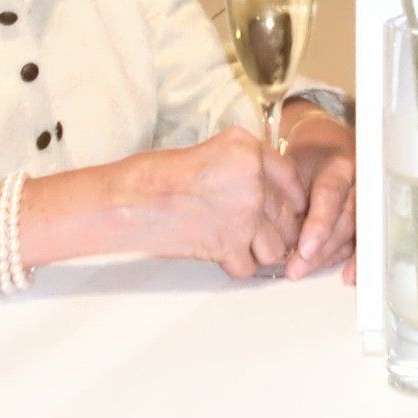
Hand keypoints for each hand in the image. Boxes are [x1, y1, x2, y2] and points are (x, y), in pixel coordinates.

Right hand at [143, 126, 299, 278]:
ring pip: (275, 247)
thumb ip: (243, 167)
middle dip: (274, 228)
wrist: (127, 200)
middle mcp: (253, 180)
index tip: (289, 208)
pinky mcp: (228, 245)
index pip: (290, 178)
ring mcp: (244, 215)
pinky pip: (249, 267)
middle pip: (288, 216)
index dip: (290, 198)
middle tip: (256, 231)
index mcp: (247, 151)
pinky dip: (236, 265)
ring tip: (236, 243)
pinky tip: (219, 253)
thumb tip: (266, 189)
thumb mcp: (209, 152)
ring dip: (259, 250)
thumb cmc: (155, 176)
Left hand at [277, 106, 356, 281]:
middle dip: (321, 250)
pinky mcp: (368, 216)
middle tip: (296, 268)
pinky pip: (361, 240)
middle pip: (345, 221)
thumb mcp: (292, 164)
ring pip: (354, 234)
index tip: (304, 248)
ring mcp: (368, 201)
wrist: (328, 145)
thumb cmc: (307, 156)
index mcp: (339, 165)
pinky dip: (350, 258)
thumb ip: (287, 192)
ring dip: (331, 257)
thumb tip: (271, 228)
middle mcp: (360, 183)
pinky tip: (344, 275)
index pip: (331, 195)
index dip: (319, 224)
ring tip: (305, 271)